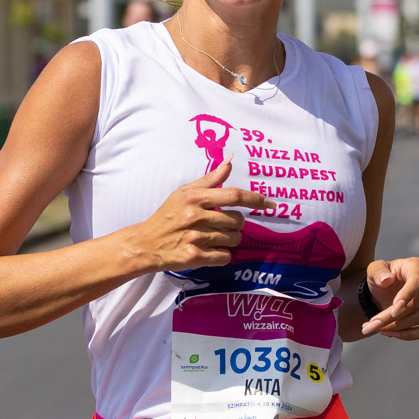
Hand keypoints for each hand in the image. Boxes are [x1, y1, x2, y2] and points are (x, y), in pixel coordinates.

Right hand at [125, 160, 270, 271]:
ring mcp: (195, 237)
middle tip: (220, 224)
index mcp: (195, 198)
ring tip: (213, 237)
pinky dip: (222, 255)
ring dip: (229, 240)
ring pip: (233, 239)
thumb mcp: (185, 192)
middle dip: (235, 224)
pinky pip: (225, 256)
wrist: (147, 243)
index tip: (271, 204)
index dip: (255, 199)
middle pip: (237, 220)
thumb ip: (210, 179)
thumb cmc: (168, 215)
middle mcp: (196, 216)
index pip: (233, 195)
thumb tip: (230, 161)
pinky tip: (209, 250)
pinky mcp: (194, 257)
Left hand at [359, 256, 418, 339]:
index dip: (407, 296)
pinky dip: (411, 335)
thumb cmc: (382, 277)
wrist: (386, 290)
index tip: (393, 311)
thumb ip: (378, 272)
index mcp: (416, 266)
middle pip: (416, 304)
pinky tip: (393, 334)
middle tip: (373, 325)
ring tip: (380, 330)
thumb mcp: (374, 270)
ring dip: (399, 328)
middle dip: (393, 317)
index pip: (417, 281)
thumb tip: (386, 279)